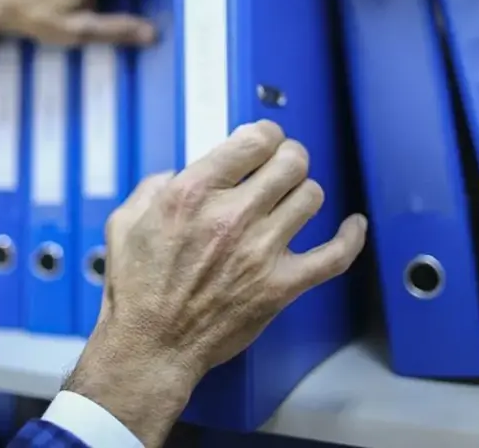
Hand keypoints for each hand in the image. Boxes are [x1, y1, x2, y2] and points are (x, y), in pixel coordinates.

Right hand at [65, 120, 366, 446]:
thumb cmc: (138, 291)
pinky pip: (334, 255)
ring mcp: (260, 251)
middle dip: (289, 156)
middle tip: (284, 163)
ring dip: (304, 191)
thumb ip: (155, 186)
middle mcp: (231, 216)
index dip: (266, 133)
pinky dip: (350, 238)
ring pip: (311, 197)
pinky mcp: (280, 285)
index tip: (266, 139)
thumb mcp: (125, 221)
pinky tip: (353, 226)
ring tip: (294, 197)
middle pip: (290, 162)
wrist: (152, 346)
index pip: (253, 141)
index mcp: (192, 194)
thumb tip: (183, 173)